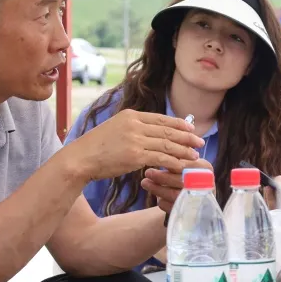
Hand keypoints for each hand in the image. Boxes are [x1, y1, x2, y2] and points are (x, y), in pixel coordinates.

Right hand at [65, 110, 204, 181]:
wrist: (80, 159)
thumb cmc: (96, 148)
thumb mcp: (115, 129)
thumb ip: (133, 128)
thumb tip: (151, 133)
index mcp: (131, 116)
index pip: (161, 118)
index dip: (178, 124)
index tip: (190, 128)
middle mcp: (135, 125)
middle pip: (168, 131)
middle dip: (187, 137)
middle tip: (200, 141)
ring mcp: (135, 140)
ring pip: (167, 145)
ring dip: (184, 150)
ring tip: (195, 155)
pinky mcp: (135, 156)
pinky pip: (161, 158)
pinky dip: (174, 162)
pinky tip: (182, 166)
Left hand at [141, 159, 213, 212]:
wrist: (197, 201)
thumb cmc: (189, 176)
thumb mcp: (188, 163)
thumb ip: (178, 154)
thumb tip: (160, 140)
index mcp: (205, 168)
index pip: (185, 164)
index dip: (169, 161)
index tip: (154, 157)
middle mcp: (205, 184)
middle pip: (180, 180)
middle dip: (161, 176)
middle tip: (147, 172)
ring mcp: (198, 199)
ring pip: (174, 194)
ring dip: (157, 189)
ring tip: (145, 182)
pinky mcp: (189, 212)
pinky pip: (172, 207)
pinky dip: (161, 202)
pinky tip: (156, 196)